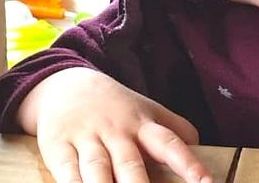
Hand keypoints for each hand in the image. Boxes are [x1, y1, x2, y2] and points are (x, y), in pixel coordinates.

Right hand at [17, 67, 211, 182]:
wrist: (65, 85)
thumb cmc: (116, 108)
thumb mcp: (147, 111)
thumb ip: (175, 129)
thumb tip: (200, 146)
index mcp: (142, 125)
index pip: (170, 144)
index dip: (189, 164)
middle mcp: (116, 132)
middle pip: (130, 165)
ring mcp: (86, 139)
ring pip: (97, 171)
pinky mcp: (57, 147)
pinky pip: (67, 173)